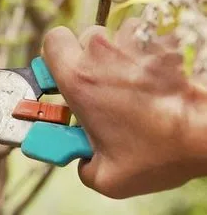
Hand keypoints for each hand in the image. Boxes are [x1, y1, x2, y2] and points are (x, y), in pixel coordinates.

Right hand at [43, 18, 206, 198]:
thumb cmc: (162, 150)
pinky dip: (146, 53)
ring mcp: (134, 40)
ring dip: (120, 56)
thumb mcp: (110, 178)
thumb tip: (82, 159)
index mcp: (80, 79)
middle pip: (85, 39)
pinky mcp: (162, 37)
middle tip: (102, 86)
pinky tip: (158, 78)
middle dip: (90, 59)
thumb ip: (82, 167)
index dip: (56, 55)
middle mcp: (103, 52)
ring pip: (116, 37)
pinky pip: (144, 38)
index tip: (63, 73)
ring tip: (136, 85)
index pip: (53, 41)